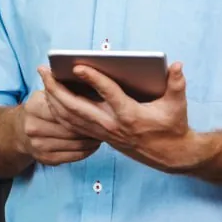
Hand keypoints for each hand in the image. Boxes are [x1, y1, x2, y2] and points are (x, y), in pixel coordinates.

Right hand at [15, 90, 100, 165]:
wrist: (19, 132)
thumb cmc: (39, 109)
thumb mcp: (43, 95)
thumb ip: (58, 87)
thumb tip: (74, 71)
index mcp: (33, 108)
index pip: (63, 109)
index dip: (82, 110)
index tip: (97, 108)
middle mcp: (33, 128)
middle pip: (70, 128)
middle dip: (90, 127)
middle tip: (106, 123)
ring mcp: (39, 145)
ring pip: (75, 144)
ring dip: (92, 140)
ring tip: (103, 133)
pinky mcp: (46, 159)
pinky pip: (73, 156)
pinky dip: (87, 151)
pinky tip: (94, 144)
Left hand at [35, 63, 203, 173]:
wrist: (169, 156)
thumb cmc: (172, 126)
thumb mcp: (177, 105)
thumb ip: (177, 84)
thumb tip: (177, 65)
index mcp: (130, 114)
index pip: (108, 94)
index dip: (93, 79)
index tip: (78, 66)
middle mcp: (112, 124)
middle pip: (77, 107)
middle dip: (57, 88)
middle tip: (44, 70)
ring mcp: (103, 132)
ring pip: (70, 117)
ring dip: (53, 98)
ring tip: (43, 79)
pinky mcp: (99, 136)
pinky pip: (73, 125)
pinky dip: (59, 111)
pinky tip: (51, 98)